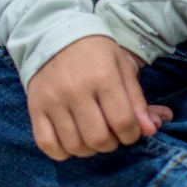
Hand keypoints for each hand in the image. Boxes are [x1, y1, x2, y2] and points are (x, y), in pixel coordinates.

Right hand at [25, 36, 171, 160]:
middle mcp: (76, 90)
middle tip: (111, 133)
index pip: (123, 122)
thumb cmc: (95, 53)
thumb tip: (150, 130)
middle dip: (112, 143)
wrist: (54, 34)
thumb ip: (138, 101)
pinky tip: (71, 141)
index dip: (131, 134)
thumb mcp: (122, 67)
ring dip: (89, 149)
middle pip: (99, 139)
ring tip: (92, 136)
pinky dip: (62, 152)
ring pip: (74, 146)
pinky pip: (47, 145)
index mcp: (103, 77)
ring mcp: (53, 100)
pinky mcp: (35, 108)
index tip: (129, 129)